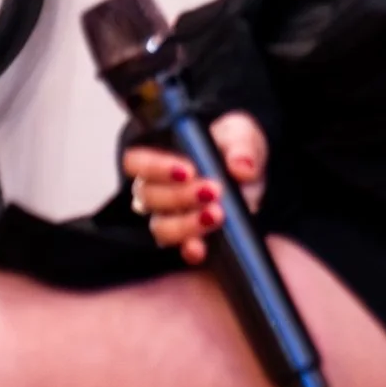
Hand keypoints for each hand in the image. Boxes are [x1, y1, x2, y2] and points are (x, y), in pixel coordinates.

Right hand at [125, 112, 267, 266]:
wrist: (250, 175)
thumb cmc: (233, 148)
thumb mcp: (241, 136)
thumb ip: (241, 147)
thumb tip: (241, 166)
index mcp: (159, 160)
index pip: (135, 162)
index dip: (155, 167)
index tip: (188, 170)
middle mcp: (157, 191)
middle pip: (148, 197)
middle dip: (180, 196)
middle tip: (213, 191)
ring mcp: (171, 218)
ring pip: (161, 227)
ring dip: (186, 223)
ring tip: (216, 215)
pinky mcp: (191, 239)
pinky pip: (182, 249)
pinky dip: (191, 249)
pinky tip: (203, 248)